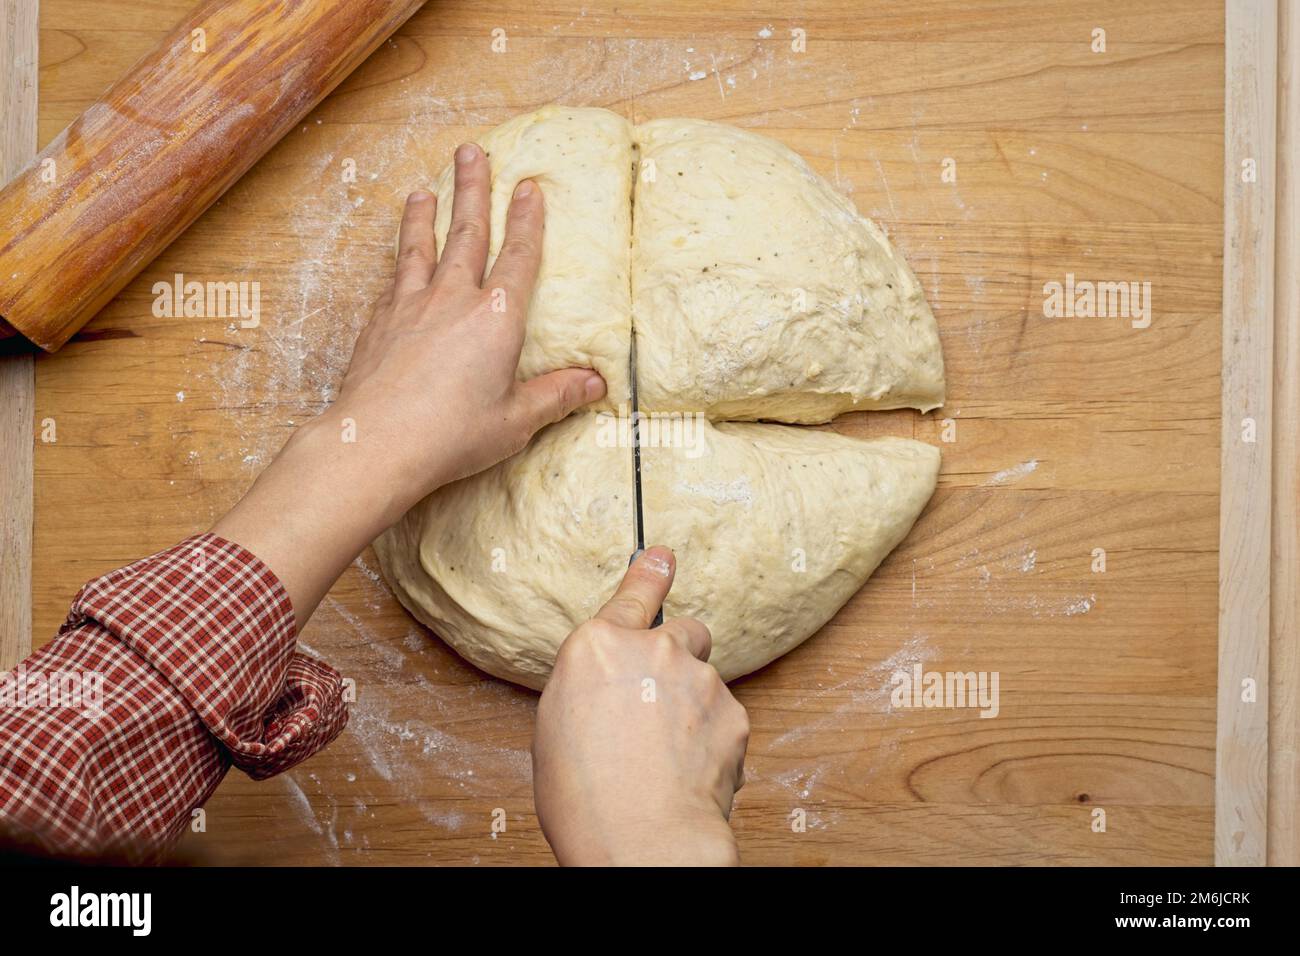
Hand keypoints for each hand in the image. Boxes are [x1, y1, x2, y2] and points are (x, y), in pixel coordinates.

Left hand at [213, 142, 603, 626]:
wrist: (375, 443)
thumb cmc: (451, 436)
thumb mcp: (516, 422)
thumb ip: (556, 396)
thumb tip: (597, 383)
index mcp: (496, 318)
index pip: (518, 258)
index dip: (526, 221)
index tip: (529, 187)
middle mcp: (453, 300)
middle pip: (467, 234)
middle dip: (472, 190)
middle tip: (472, 152)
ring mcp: (410, 306)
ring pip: (419, 248)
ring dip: (423, 216)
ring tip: (423, 191)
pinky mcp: (378, 323)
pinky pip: (393, 280)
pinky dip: (398, 261)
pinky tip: (397, 260)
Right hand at [532, 547, 749, 865]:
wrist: (640, 837)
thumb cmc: (583, 796)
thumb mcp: (557, 728)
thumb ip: (592, 690)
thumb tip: (611, 692)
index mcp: (596, 647)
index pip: (633, 593)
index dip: (652, 572)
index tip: (665, 556)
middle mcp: (652, 649)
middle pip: (682, 632)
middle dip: (678, 657)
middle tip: (662, 702)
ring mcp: (698, 678)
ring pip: (705, 679)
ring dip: (693, 706)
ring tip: (668, 758)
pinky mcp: (734, 711)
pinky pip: (724, 718)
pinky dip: (712, 740)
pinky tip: (691, 773)